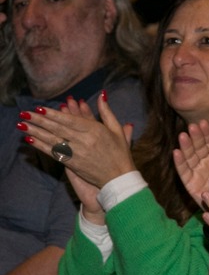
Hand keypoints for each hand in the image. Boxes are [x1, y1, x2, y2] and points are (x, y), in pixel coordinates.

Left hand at [21, 94, 136, 189]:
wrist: (119, 179)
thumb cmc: (120, 153)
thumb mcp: (116, 130)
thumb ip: (106, 112)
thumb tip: (102, 95)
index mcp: (95, 131)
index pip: (69, 120)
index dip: (53, 114)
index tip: (39, 108)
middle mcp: (84, 141)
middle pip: (57, 129)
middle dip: (39, 120)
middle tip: (24, 113)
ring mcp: (77, 153)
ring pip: (52, 140)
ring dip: (36, 132)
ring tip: (22, 124)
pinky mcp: (72, 164)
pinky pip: (53, 153)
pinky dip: (41, 146)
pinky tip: (30, 140)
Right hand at [174, 121, 208, 207]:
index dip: (206, 132)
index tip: (203, 123)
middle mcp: (205, 161)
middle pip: (198, 147)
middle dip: (195, 137)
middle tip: (192, 127)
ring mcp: (197, 171)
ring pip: (189, 157)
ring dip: (186, 147)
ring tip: (183, 136)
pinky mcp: (190, 183)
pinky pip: (184, 172)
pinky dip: (179, 163)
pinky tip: (176, 153)